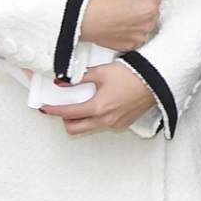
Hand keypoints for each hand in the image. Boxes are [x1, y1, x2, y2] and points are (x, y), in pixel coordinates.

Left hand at [40, 60, 154, 134]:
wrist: (156, 80)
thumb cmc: (133, 74)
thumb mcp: (102, 72)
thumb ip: (80, 77)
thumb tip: (63, 81)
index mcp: (97, 107)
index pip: (67, 112)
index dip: (52, 110)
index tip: (44, 108)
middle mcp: (105, 119)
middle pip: (75, 129)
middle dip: (65, 120)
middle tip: (63, 108)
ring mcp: (115, 123)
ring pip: (90, 127)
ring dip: (82, 119)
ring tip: (83, 104)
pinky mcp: (124, 123)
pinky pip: (104, 125)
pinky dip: (97, 118)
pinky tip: (101, 105)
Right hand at [80, 0, 159, 52]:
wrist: (82, 17)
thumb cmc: (97, 2)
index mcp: (148, 7)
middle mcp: (146, 24)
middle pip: (152, 13)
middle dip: (144, 8)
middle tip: (132, 4)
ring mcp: (138, 37)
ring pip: (145, 26)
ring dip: (139, 21)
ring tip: (125, 16)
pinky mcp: (128, 46)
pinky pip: (135, 38)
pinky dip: (131, 33)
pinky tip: (121, 27)